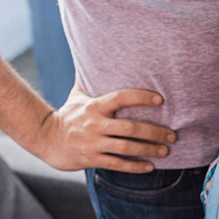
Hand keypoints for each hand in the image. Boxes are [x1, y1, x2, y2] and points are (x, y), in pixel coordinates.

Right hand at [33, 83, 176, 171]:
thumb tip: (93, 52)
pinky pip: (118, 164)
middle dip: (155, 132)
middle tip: (172, 135)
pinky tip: (150, 166)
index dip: (141, 97)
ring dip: (149, 149)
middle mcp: (95, 124)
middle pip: (130, 127)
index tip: (160, 99)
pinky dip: (136, 166)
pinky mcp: (92, 159)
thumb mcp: (76, 95)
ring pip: (127, 148)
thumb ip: (88, 78)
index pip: (121, 97)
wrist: (46, 139)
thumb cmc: (68, 115)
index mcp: (94, 106)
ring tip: (166, 150)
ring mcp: (94, 143)